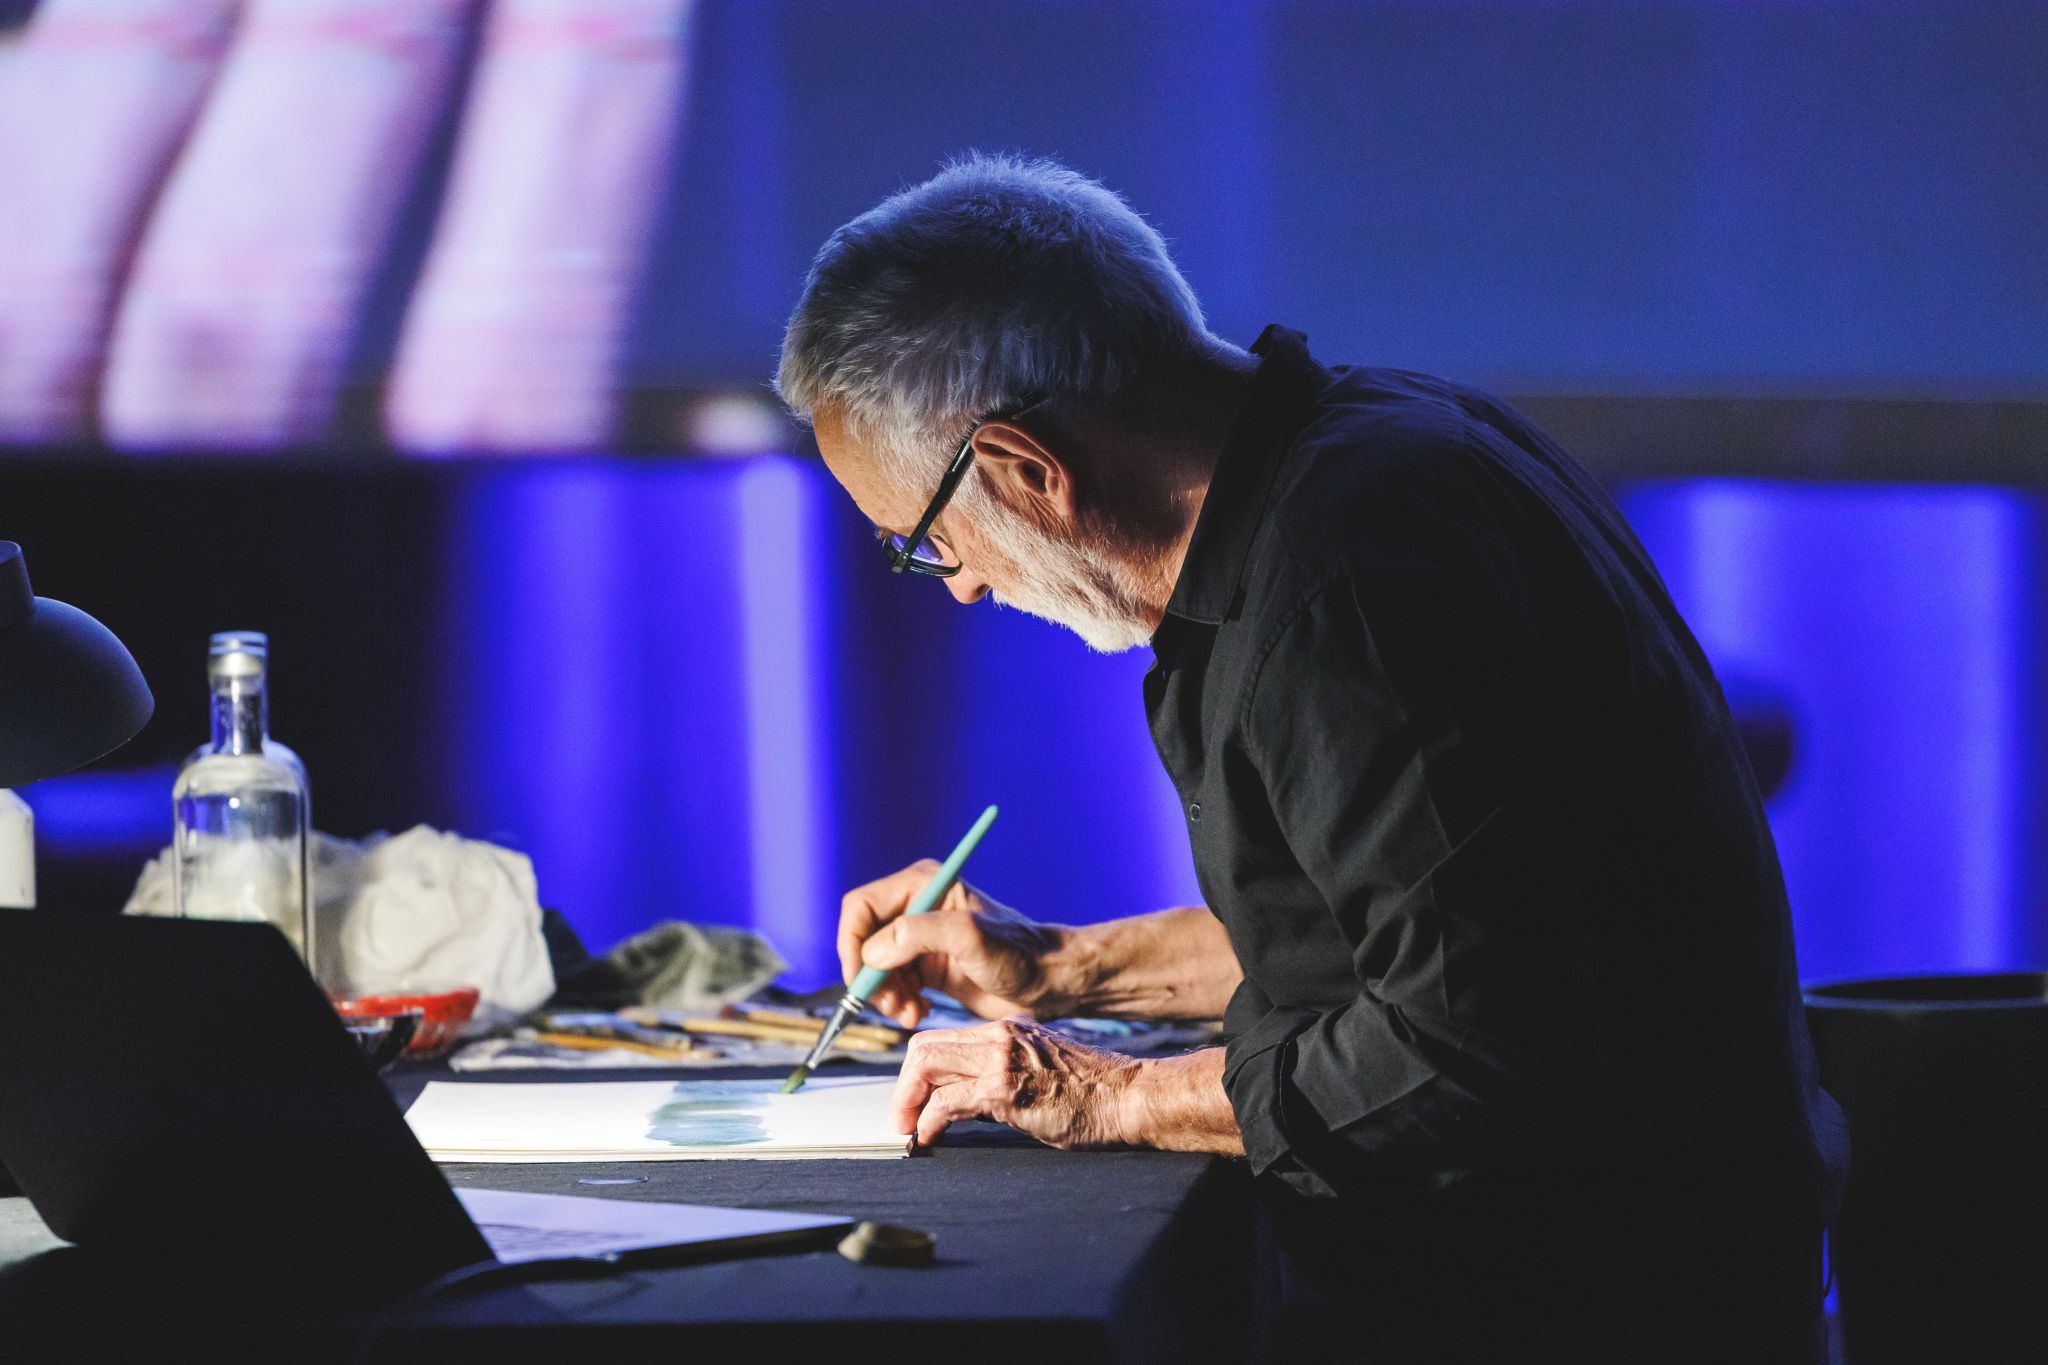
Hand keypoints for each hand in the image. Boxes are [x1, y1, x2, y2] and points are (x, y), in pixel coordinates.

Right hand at [838, 862, 1074, 1026]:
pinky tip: (918, 1013)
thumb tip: (873, 953)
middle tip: (891, 1005)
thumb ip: (919, 935)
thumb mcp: (969, 938)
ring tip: (910, 1014)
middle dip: (870, 977)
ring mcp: (920, 938)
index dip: (852, 944)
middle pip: (863, 940)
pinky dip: (897, 1002)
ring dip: (884, 995)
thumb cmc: (1018, 955)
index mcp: (922, 884)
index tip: (862, 980)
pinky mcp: (926, 966)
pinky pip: (891, 984)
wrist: (1048, 983)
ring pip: (874, 967)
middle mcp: (916, 907)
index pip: (861, 907)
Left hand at [891, 1016, 1137, 1148]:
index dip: (918, 1071)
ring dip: (907, 1102)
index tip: (913, 1099)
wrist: (1129, 1095)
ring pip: (926, 1066)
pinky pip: (947, 1101)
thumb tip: (969, 1097)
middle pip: (924, 1048)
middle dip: (903, 1085)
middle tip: (900, 1118)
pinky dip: (928, 1121)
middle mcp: (999, 1036)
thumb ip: (1006, 1071)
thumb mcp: (1041, 1067)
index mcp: (1007, 1030)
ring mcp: (1001, 1059)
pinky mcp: (1004, 1089)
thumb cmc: (1094, 1092)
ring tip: (907, 1129)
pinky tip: (929, 1138)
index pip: (941, 1039)